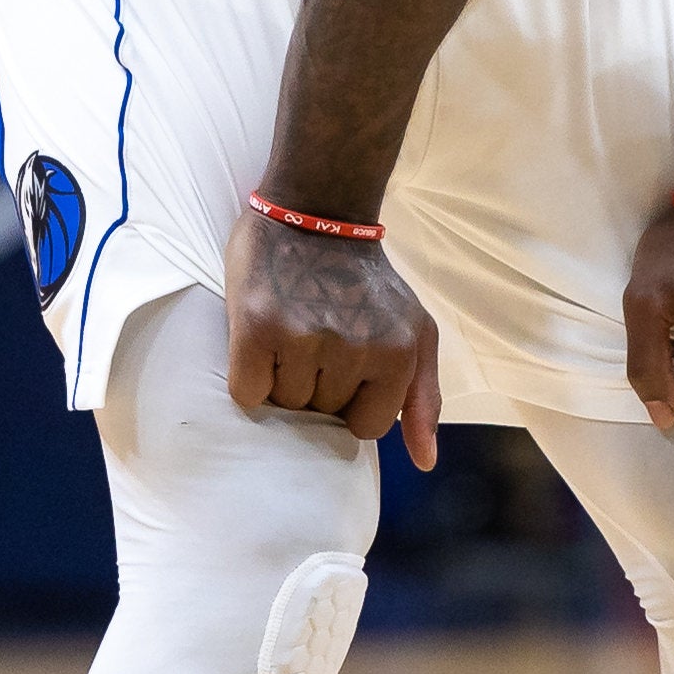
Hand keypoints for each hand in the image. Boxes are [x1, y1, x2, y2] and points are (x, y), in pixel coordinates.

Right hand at [228, 206, 440, 465]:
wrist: (313, 211)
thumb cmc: (365, 281)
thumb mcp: (415, 331)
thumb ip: (424, 397)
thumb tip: (425, 462)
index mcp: (398, 353)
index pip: (366, 427)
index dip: (350, 401)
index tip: (346, 364)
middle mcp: (355, 348)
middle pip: (322, 414)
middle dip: (318, 385)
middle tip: (316, 335)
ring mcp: (305, 338)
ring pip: (285, 406)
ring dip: (283, 378)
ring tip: (292, 331)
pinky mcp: (258, 329)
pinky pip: (248, 393)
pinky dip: (249, 375)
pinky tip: (264, 337)